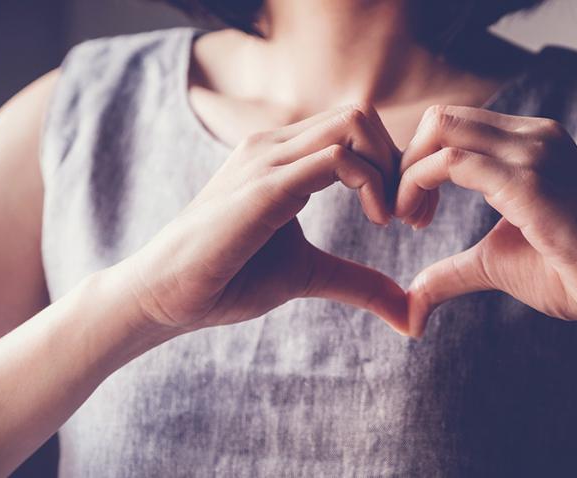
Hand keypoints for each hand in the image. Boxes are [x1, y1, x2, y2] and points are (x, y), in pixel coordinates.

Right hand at [114, 104, 409, 335]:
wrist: (165, 296)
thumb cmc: (229, 278)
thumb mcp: (309, 275)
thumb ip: (358, 282)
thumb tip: (409, 313)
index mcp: (284, 157)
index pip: (356, 129)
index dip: (395, 166)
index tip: (410, 215)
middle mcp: (275, 145)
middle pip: (361, 116)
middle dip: (401, 161)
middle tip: (411, 215)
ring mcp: (267, 159)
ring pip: (354, 124)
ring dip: (391, 169)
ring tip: (393, 218)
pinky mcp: (264, 186)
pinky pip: (336, 158)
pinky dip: (372, 183)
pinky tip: (376, 220)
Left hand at [397, 105, 576, 337]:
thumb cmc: (573, 274)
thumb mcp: (496, 263)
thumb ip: (452, 270)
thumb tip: (412, 301)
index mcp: (530, 143)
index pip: (454, 126)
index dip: (419, 163)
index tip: (411, 213)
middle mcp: (534, 136)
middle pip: (442, 118)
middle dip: (406, 161)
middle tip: (402, 213)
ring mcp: (536, 153)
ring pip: (442, 131)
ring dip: (409, 174)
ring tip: (410, 220)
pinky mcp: (531, 182)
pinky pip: (454, 163)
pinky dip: (419, 185)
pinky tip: (419, 222)